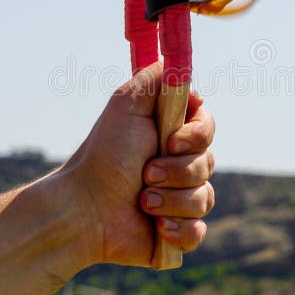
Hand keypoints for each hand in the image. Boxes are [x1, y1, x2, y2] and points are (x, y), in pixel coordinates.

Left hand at [66, 62, 215, 266]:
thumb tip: (176, 62)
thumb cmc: (105, 155)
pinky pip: (199, 231)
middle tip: (145, 173)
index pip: (208, 128)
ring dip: (171, 200)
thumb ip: (155, 79)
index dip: (196, 136)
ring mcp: (181, 199)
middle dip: (177, 171)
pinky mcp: (179, 232)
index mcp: (172, 135)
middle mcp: (181, 165)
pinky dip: (179, 229)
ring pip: (205, 198)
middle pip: (209, 163)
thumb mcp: (127, 105)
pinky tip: (156, 226)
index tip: (171, 141)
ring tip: (142, 202)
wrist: (85, 208)